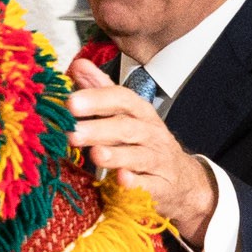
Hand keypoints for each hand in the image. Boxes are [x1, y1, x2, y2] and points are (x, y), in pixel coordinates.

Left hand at [66, 57, 216, 244]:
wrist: (181, 179)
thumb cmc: (144, 142)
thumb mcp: (126, 114)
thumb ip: (101, 91)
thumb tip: (77, 65)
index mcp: (139, 112)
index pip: (121, 98)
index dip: (97, 99)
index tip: (71, 102)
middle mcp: (150, 133)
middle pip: (126, 127)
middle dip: (99, 128)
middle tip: (72, 132)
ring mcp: (157, 160)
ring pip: (138, 155)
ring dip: (116, 155)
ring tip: (96, 154)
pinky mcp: (161, 187)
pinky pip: (150, 185)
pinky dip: (137, 183)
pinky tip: (122, 180)